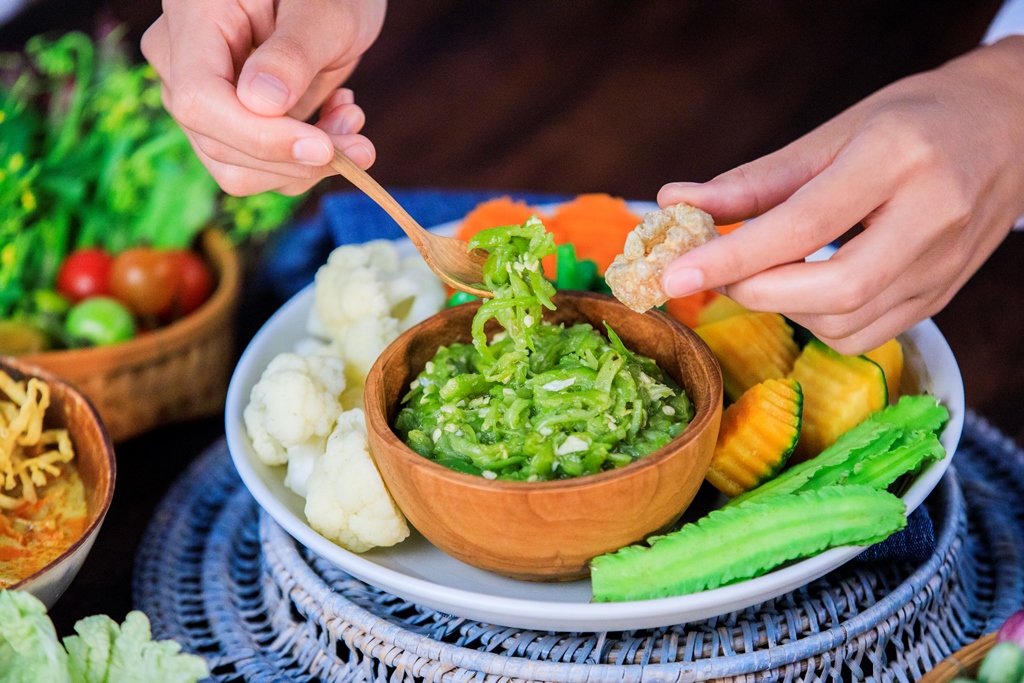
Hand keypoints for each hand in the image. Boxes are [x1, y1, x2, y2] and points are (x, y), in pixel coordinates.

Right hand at [141, 0, 385, 195]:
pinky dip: (305, 161)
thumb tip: (260, 104)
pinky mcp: (229, 124)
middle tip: (362, 141)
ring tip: (351, 118)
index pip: (200, 101)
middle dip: (296, 159)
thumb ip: (294, 53)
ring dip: (305, 165)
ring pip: (238, 169)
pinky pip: (259, 166)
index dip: (261, 137)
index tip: (324, 148)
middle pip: (219, 144)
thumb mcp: (326, 10)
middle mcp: (183, 63)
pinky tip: (335, 117)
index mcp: (194, 18)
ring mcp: (202, 98)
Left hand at [658, 36, 1023, 354]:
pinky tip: (803, 289)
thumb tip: (677, 202)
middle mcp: (930, 217)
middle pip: (832, 289)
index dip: (732, 255)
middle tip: (716, 272)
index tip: (674, 274)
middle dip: (756, 290)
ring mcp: (943, 265)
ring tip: (762, 271)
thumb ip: (756, 179)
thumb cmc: (915, 120)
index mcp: (898, 158)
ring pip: (846, 321)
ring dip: (783, 308)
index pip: (804, 224)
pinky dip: (817, 322)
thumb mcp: (835, 133)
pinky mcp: (942, 295)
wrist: (1010, 127)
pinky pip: (866, 334)